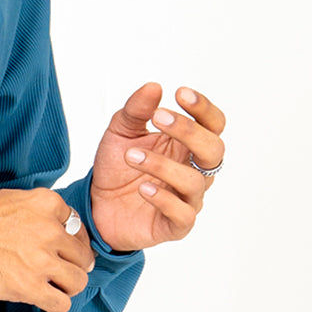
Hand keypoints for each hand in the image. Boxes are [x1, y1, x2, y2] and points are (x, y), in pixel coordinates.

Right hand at [0, 187, 95, 311]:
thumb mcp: (10, 199)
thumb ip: (37, 212)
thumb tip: (53, 227)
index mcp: (46, 204)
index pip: (78, 227)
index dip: (71, 243)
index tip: (62, 251)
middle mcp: (50, 230)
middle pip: (82, 256)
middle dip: (71, 266)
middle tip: (57, 272)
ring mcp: (42, 259)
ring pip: (78, 282)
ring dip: (65, 287)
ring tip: (48, 286)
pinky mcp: (30, 286)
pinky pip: (62, 305)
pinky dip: (54, 305)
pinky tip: (40, 299)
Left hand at [90, 83, 225, 252]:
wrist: (97, 203)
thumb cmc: (118, 166)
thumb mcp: (120, 131)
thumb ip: (136, 110)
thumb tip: (154, 87)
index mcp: (186, 145)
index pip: (212, 125)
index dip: (203, 109)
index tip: (180, 93)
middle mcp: (193, 170)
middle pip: (214, 150)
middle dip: (189, 131)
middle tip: (159, 118)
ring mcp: (187, 198)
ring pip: (194, 181)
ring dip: (162, 164)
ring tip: (131, 155)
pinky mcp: (176, 224)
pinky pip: (182, 214)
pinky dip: (163, 199)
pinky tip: (143, 187)